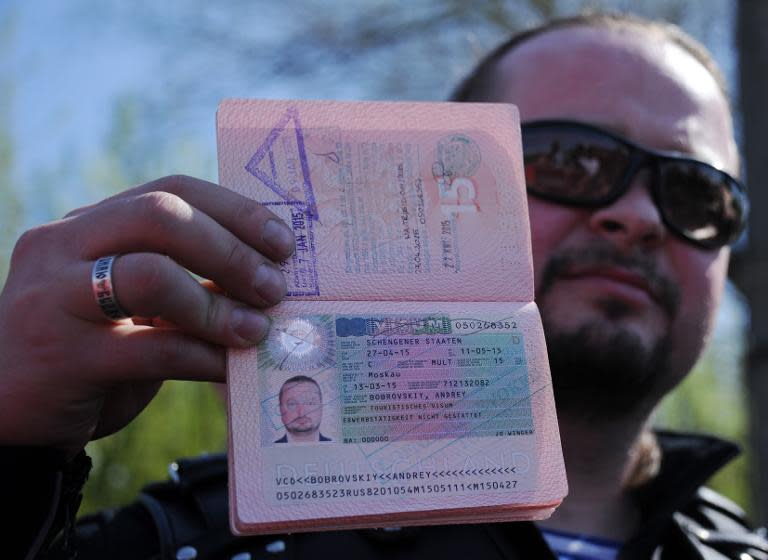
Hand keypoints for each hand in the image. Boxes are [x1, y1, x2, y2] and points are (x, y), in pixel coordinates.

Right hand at [0, 175, 294, 454]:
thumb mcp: (133, 305)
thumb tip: (267, 277)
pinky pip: (151, 348)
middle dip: (231, 250)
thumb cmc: (91, 353)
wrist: (13, 414)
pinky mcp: (61, 355)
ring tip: (256, 329)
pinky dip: (203, 357)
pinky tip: (229, 368)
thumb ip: (182, 281)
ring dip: (218, 304)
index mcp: (88, 224)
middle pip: (161, 217)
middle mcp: (62, 246)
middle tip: (275, 287)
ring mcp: (54, 298)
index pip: (170, 190)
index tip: (283, 243)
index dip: (235, 211)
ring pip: (152, 276)